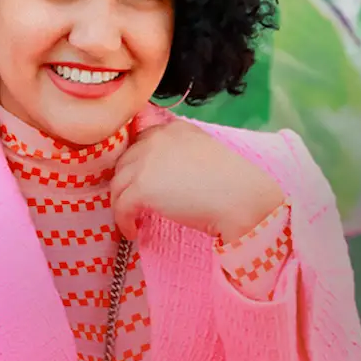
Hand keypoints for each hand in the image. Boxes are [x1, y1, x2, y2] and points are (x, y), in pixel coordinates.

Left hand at [111, 106, 284, 242]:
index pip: (143, 140)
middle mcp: (158, 139)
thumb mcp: (207, 155)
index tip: (141, 181)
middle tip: (133, 203)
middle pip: (126, 160)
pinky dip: (124, 221)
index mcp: (176, 129)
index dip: (139, 163)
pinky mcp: (142, 187)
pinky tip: (133, 232)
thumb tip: (165, 177)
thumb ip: (183, 155)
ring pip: (118, 183)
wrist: (242, 200)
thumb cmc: (235, 185)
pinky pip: (121, 205)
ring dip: (122, 203)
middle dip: (127, 182)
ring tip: (132, 219)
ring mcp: (147, 161)